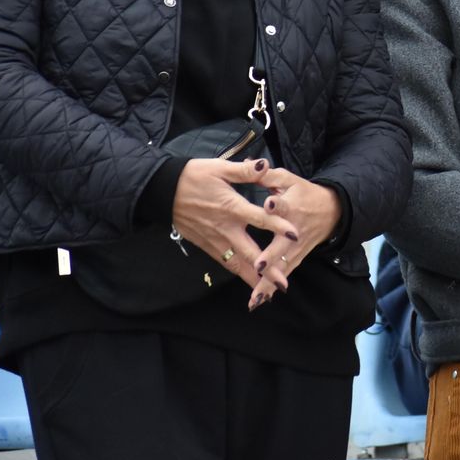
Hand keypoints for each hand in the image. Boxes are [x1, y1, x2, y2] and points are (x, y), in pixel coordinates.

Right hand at [170, 157, 292, 302]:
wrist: (164, 191)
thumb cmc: (194, 177)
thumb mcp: (219, 168)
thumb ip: (244, 171)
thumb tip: (265, 166)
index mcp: (232, 207)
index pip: (260, 218)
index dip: (278, 226)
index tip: (295, 236)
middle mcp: (225, 228)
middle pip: (250, 252)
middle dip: (267, 269)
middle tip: (283, 284)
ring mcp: (215, 240)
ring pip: (236, 263)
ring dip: (252, 278)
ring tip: (267, 293)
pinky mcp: (206, 246)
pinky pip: (225, 262)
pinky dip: (237, 273)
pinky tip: (248, 280)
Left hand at [250, 165, 343, 307]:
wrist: (332, 210)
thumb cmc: (304, 192)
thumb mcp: (288, 178)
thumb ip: (266, 174)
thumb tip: (249, 164)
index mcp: (292, 204)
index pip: (284, 204)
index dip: (277, 204)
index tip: (269, 203)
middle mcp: (294, 228)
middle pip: (282, 243)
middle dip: (271, 255)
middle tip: (259, 265)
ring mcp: (297, 246)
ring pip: (282, 265)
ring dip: (269, 281)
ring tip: (255, 297)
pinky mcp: (297, 256)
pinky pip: (284, 273)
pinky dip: (272, 287)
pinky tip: (259, 300)